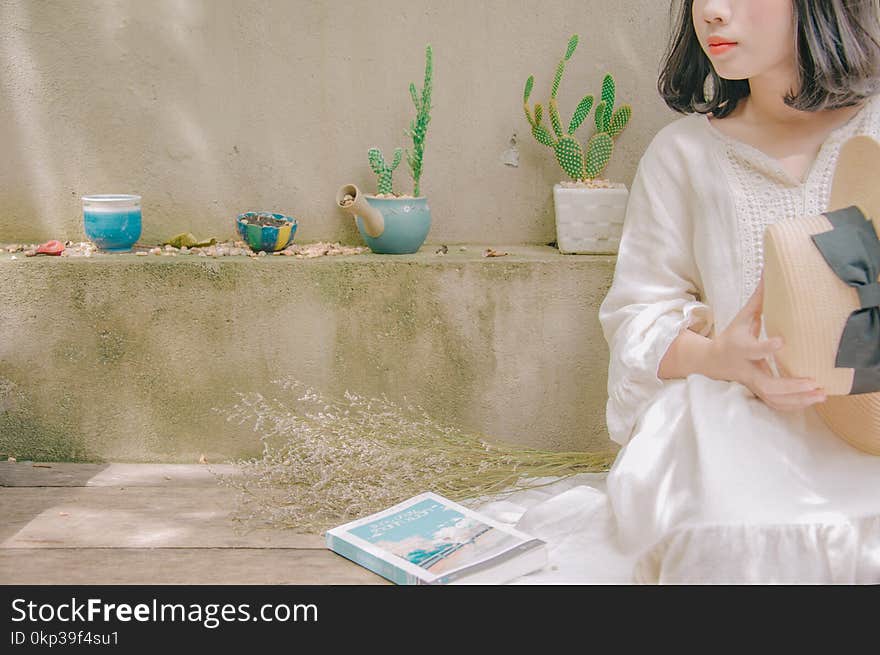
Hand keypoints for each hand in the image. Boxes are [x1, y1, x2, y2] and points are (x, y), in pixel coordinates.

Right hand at [710, 273, 826, 411]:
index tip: (782, 341)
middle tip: (813, 382)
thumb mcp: (742, 317)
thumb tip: (771, 271)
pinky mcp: (757, 391)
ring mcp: (752, 383)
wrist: (711, 361)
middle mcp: (746, 369)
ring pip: (773, 398)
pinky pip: (775, 404)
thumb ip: (760, 298)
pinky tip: (812, 400)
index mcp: (740, 348)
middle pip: (766, 384)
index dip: (766, 347)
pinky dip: (794, 405)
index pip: (752, 349)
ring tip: (820, 394)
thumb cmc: (731, 336)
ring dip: (798, 399)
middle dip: (791, 386)